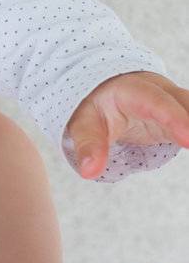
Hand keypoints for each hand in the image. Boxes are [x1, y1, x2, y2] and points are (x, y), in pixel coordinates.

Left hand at [65, 70, 188, 178]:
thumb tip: (89, 171)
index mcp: (133, 90)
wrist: (106, 90)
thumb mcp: (84, 124)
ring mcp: (175, 103)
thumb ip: (88, 145)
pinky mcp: (183, 116)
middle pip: (186, 103)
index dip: (174, 119)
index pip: (156, 103)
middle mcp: (160, 92)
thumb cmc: (96, 108)